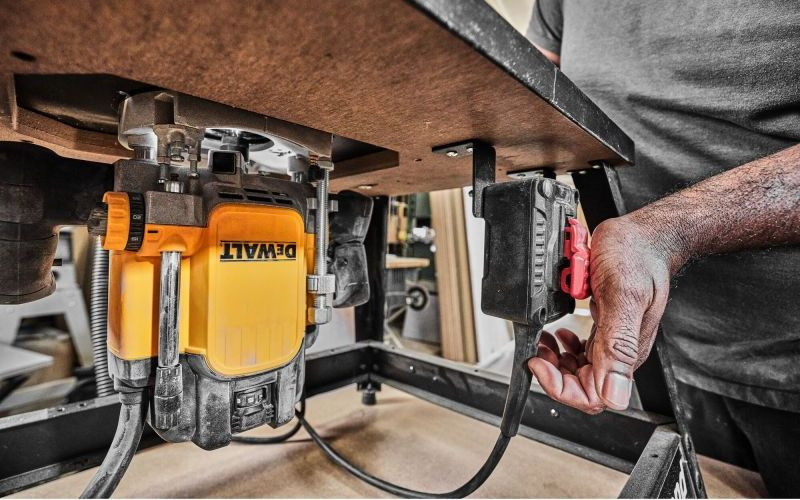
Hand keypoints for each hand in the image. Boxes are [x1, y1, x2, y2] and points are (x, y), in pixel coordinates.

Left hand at [528, 217, 675, 412]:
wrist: (645, 237)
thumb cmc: (637, 258)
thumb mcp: (623, 297)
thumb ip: (619, 345)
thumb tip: (614, 396)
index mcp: (626, 354)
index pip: (593, 396)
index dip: (561, 388)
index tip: (539, 364)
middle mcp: (620, 353)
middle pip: (582, 386)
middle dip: (554, 373)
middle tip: (537, 350)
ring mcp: (612, 341)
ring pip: (578, 371)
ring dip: (556, 361)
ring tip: (543, 341)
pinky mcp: (606, 328)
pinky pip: (581, 352)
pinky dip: (563, 346)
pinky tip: (558, 333)